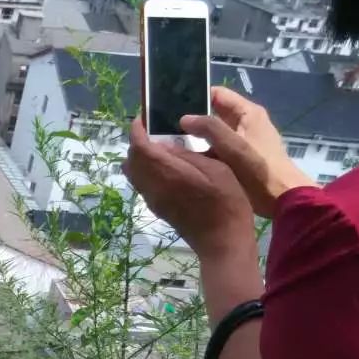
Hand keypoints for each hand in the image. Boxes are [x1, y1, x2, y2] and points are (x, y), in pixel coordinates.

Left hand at [124, 116, 256, 261]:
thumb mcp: (216, 169)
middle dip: (138, 141)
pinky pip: (141, 183)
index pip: (139, 146)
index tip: (144, 117)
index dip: (137, 129)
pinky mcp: (156, 207)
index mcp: (167, 173)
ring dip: (139, 156)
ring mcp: (152, 199)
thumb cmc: (227, 203)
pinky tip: (165, 165)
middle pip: (131, 159)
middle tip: (155, 129)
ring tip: (160, 146)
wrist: (222, 241)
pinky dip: (145, 169)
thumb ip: (186, 155)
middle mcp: (152, 186)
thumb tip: (164, 144)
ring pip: (132, 172)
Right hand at [179, 86, 314, 217]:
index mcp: (248, 113)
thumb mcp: (233, 145)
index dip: (196, 96)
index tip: (173, 105)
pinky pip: (215, 150)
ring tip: (168, 141)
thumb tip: (184, 118)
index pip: (218, 94)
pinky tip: (182, 159)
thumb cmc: (259, 169)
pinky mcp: (238, 159)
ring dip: (194, 138)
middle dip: (192, 118)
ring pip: (212, 134)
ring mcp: (241, 142)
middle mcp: (244, 123)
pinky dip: (201, 153)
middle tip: (165, 125)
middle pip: (214, 113)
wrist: (281, 198)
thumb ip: (209, 128)